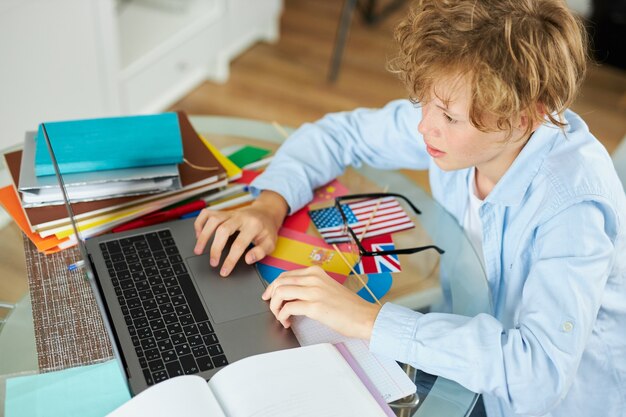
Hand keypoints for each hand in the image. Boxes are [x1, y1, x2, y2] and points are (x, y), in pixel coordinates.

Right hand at [194, 190, 287, 275]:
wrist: (266, 212)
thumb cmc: (267, 230)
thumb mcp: (270, 243)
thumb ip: (261, 252)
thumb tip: (248, 259)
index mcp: (253, 225)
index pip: (239, 244)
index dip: (230, 260)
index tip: (224, 271)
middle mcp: (240, 217)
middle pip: (223, 230)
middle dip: (215, 248)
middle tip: (212, 263)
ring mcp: (230, 213)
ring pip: (213, 219)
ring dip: (203, 235)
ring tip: (198, 250)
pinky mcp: (223, 212)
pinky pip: (207, 213)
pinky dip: (200, 223)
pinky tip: (198, 235)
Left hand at [261, 266, 381, 339]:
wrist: (365, 316)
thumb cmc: (349, 306)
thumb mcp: (327, 288)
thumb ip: (310, 286)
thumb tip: (291, 294)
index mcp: (316, 272)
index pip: (285, 275)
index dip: (274, 286)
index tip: (270, 295)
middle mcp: (314, 278)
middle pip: (280, 282)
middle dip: (271, 296)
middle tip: (272, 307)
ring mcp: (314, 292)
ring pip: (280, 293)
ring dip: (275, 307)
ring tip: (280, 316)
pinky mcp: (315, 307)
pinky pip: (288, 308)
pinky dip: (283, 316)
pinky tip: (287, 322)